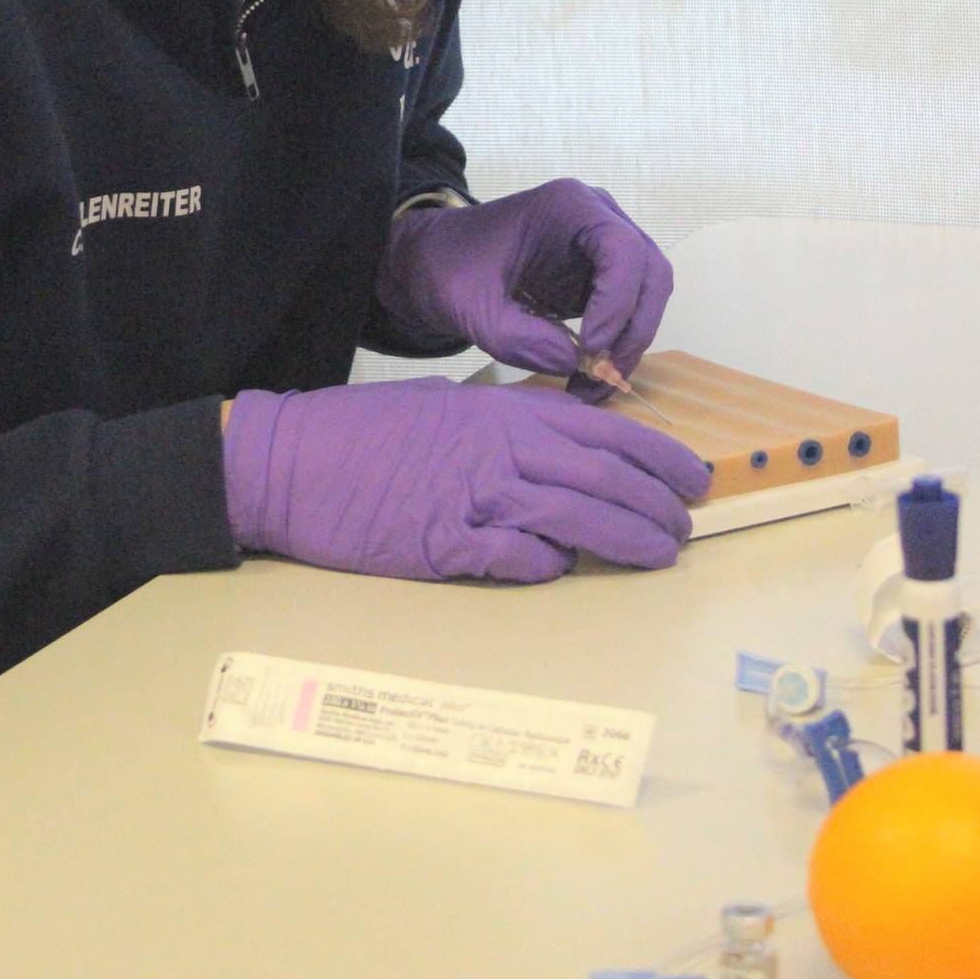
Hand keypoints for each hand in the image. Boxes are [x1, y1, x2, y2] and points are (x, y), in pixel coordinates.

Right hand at [221, 377, 710, 580]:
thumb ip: (502, 430)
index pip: (603, 430)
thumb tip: (553, 459)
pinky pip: (514, 558)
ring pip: (573, 518)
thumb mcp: (444, 410)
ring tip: (658, 555)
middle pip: (602, 476)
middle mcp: (496, 447)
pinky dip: (546, 565)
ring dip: (625, 539)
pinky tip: (559, 568)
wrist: (289, 459)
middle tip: (685, 529)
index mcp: (500, 410)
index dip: (657, 457)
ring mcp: (470, 495)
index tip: (690, 478)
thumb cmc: (360, 433)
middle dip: (655, 505)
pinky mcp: (442, 542)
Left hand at [375, 178, 671, 387]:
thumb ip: (519, 339)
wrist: (433, 264)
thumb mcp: (471, 309)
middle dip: (633, 329)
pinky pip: (628, 311)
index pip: (622, 249)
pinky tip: (587, 375)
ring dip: (628, 344)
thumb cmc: (447, 271)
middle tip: (599, 375)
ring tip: (590, 385)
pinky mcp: (600, 277)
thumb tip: (574, 363)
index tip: (589, 348)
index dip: (617, 301)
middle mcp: (597, 218)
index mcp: (568, 206)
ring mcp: (603, 247)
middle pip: (649, 272)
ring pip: (647, 294)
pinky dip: (617, 346)